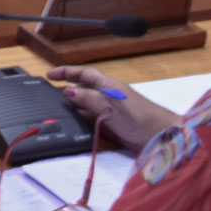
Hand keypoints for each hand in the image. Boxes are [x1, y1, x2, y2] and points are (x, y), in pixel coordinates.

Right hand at [45, 66, 180, 151]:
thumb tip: (67, 91)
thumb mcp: (110, 105)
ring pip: (86, 105)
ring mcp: (111, 111)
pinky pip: (92, 119)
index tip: (49, 74)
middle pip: (84, 88)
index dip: (66, 72)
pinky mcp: (113, 126)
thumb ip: (88, 98)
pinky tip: (73, 125)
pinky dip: (81, 120)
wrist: (162, 138)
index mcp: (109, 86)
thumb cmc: (140, 119)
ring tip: (56, 110)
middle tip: (48, 93)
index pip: (84, 74)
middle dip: (66, 89)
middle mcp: (109, 96)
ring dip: (73, 106)